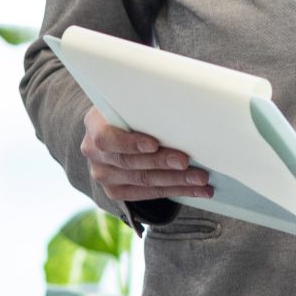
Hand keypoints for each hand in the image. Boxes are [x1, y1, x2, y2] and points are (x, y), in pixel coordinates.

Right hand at [81, 107, 212, 203]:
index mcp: (94, 126)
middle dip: (161, 163)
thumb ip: (144, 104)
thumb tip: (181, 100)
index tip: (154, 144)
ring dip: (176, 181)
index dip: (130, 143)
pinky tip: (197, 190)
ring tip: (200, 179)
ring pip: (143, 181)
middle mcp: (94, 153)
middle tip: (186, 161)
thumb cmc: (132, 112)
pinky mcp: (116, 191)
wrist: (117, 132)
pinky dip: (176, 192)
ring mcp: (104, 175)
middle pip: (130, 162)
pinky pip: (149, 194)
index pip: (106, 138)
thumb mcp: (131, 102)